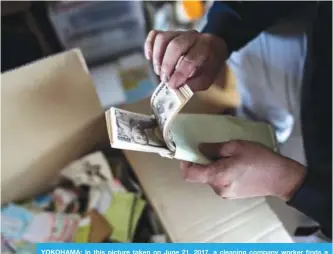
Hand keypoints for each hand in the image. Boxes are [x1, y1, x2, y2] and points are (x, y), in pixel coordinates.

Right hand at [144, 30, 227, 91]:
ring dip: (157, 57)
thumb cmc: (207, 66)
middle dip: (167, 65)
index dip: (179, 73)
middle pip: (175, 45)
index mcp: (205, 47)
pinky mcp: (168, 33)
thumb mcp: (207, 79)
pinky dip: (149, 45)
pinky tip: (149, 58)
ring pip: (163, 38)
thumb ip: (194, 84)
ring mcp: (179, 33)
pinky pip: (155, 34)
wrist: (212, 49)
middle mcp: (192, 36)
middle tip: (164, 80)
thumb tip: (177, 89)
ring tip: (158, 71)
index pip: (190, 58)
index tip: (172, 85)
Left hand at [180, 140, 305, 199]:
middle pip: (200, 175)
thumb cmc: (259, 159)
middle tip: (214, 148)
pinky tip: (234, 164)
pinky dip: (220, 172)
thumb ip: (214, 148)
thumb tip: (199, 148)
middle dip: (202, 161)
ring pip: (210, 178)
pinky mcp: (232, 195)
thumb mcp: (236, 146)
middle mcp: (218, 188)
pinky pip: (219, 181)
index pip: (189, 175)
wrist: (281, 178)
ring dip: (213, 166)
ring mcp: (225, 194)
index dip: (184, 163)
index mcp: (217, 176)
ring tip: (228, 156)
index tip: (189, 152)